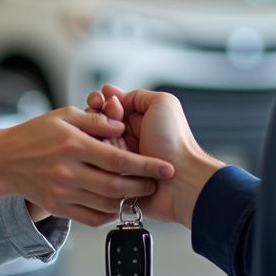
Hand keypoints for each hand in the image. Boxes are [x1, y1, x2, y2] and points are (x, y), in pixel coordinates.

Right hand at [0, 107, 174, 226]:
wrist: (5, 159)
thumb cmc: (36, 133)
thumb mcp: (64, 115)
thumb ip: (95, 121)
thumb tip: (122, 125)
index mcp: (73, 145)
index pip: (119, 159)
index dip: (146, 165)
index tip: (165, 167)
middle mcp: (69, 171)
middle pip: (116, 186)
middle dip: (142, 186)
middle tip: (156, 182)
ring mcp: (63, 192)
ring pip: (106, 204)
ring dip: (127, 201)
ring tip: (138, 191)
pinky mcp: (58, 207)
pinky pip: (91, 218)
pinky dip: (109, 214)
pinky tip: (116, 204)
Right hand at [86, 84, 224, 227]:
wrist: (182, 180)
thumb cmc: (174, 143)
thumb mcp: (162, 103)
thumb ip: (137, 95)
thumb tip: (113, 95)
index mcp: (137, 120)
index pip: (107, 106)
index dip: (100, 100)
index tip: (97, 100)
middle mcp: (126, 138)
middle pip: (97, 123)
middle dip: (96, 117)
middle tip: (103, 117)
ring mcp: (118, 159)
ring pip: (93, 143)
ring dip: (96, 137)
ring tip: (107, 138)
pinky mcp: (113, 178)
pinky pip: (95, 166)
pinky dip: (95, 157)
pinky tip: (101, 154)